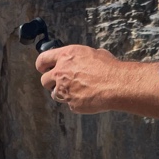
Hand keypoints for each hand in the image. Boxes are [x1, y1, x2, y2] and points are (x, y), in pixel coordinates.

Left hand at [34, 44, 158, 126]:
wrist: (117, 84)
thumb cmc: (109, 68)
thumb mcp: (93, 53)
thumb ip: (79, 58)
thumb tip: (80, 60)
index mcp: (65, 56)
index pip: (42, 60)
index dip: (42, 66)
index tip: (43, 69)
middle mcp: (61, 73)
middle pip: (44, 80)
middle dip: (51, 82)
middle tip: (61, 83)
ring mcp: (65, 90)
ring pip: (55, 95)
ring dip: (63, 93)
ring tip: (78, 91)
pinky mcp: (71, 104)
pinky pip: (69, 104)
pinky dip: (76, 102)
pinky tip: (87, 98)